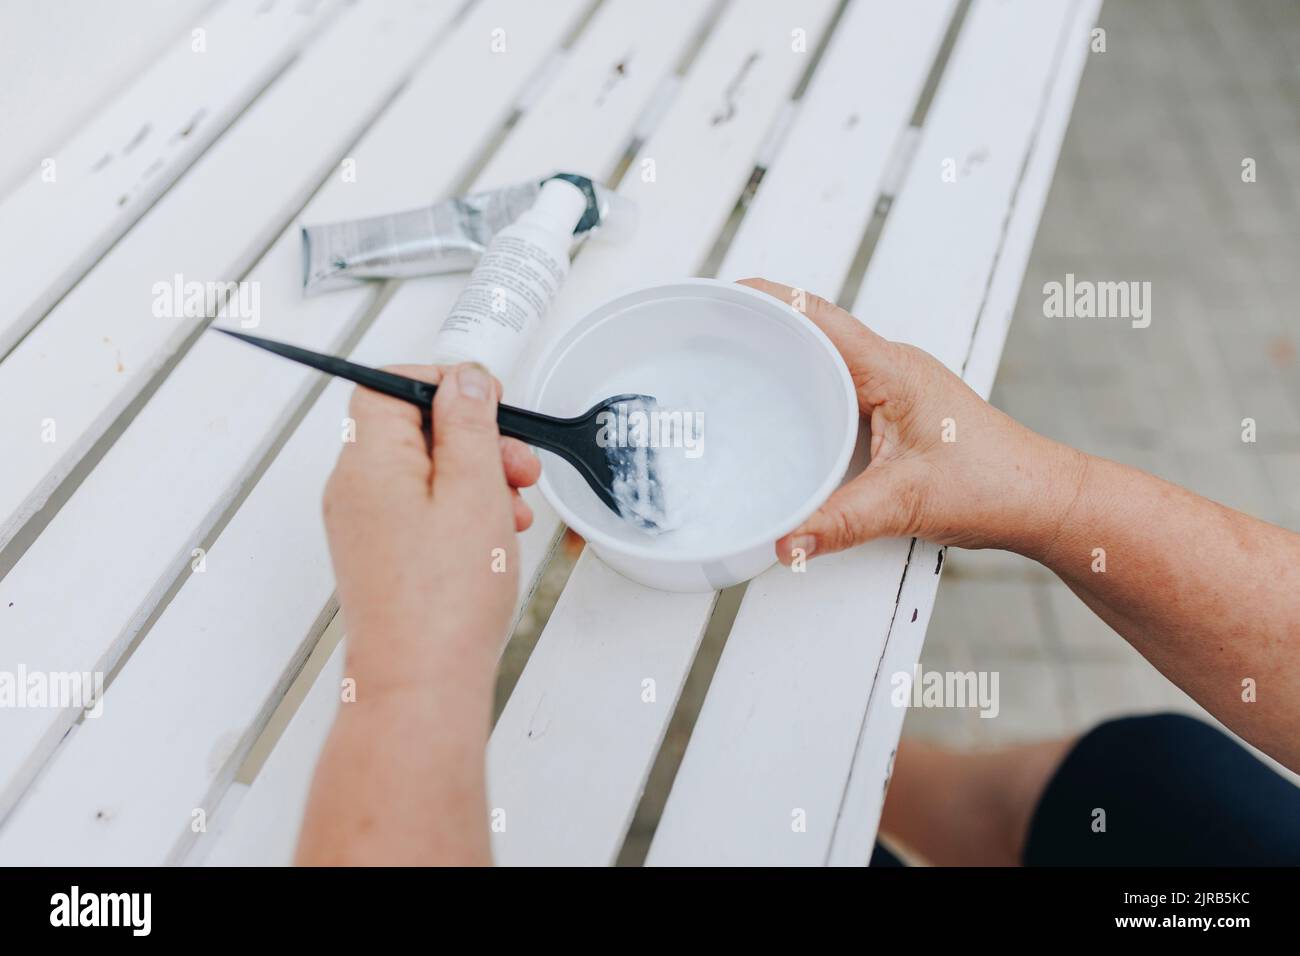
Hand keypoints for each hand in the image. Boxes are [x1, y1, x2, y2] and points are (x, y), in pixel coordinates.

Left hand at [322, 362, 539, 695]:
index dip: (441, 384)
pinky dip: (461, 509)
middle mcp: (355, 490)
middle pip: (411, 429)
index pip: (386, 386)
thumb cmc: (444, 602)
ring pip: (423, 470)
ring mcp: (365, 525)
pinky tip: (495, 533)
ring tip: (514, 508)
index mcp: (367, 464)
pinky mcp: (382, 555)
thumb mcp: (473, 490)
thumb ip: (468, 425)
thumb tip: (464, 380)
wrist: (421, 685)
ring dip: (476, 476)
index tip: (488, 401)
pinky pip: (421, 509)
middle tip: (517, 464)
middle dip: (474, 437)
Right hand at [738, 279, 1085, 562]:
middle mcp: (891, 366)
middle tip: (708, 335)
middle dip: (763, 324)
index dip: (769, 299)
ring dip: (784, 356)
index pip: (819, 317)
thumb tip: (785, 543)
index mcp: (892, 368)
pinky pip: (839, 386)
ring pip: (827, 358)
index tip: (722, 294)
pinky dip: (806, 388)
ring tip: (730, 366)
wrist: (1043, 499)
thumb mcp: (907, 503)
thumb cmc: (996, 484)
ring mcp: (894, 385)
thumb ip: (841, 523)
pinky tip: (781, 413)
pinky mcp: (895, 409)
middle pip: (815, 329)